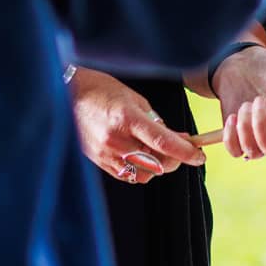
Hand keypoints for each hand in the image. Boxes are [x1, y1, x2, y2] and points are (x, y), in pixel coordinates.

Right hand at [66, 67, 204, 183]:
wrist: (66, 95)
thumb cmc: (102, 90)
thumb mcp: (134, 99)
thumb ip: (155, 121)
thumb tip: (175, 138)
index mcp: (127, 118)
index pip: (163, 142)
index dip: (185, 152)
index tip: (199, 156)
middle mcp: (116, 140)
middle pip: (156, 164)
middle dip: (174, 159)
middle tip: (181, 149)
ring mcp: (105, 154)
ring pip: (143, 174)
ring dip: (157, 166)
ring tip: (158, 150)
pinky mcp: (98, 162)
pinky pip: (126, 175)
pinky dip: (139, 169)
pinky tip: (140, 155)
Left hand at [210, 45, 265, 158]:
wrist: (245, 65)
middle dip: (261, 125)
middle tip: (257, 100)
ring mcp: (259, 139)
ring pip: (254, 151)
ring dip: (246, 128)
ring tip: (245, 105)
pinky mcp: (239, 139)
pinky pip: (235, 150)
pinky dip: (231, 136)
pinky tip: (233, 117)